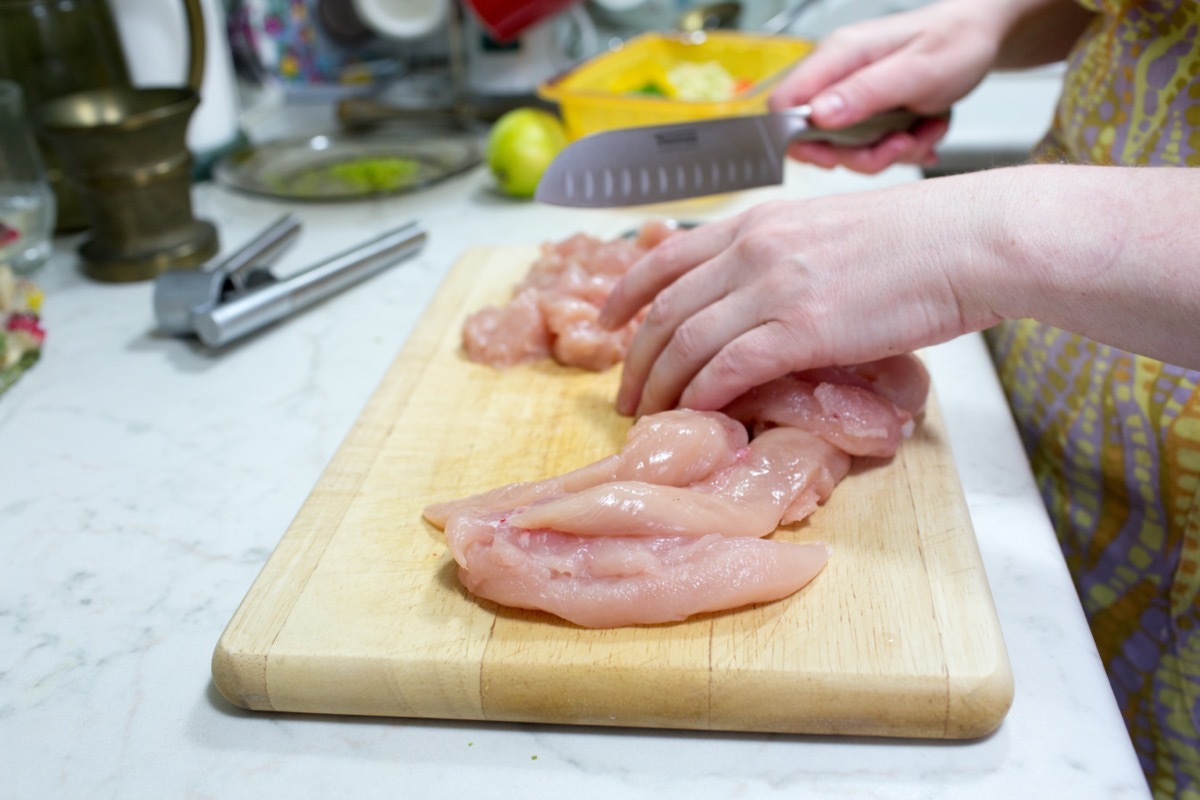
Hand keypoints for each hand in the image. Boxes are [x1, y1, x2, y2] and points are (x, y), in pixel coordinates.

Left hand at [600, 180, 1004, 416]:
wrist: (971, 239)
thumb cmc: (919, 240)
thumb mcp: (830, 231)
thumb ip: (784, 258)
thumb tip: (759, 300)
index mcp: (757, 222)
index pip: (667, 255)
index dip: (626, 291)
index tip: (606, 320)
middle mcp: (753, 248)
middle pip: (666, 308)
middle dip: (635, 357)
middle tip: (622, 393)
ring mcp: (773, 286)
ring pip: (687, 342)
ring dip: (660, 385)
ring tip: (648, 416)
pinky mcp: (800, 327)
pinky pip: (727, 368)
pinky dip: (703, 395)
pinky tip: (696, 416)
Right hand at [769, 0, 1006, 172]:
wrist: (981, 36)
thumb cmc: (955, 42)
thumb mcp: (916, 71)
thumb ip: (865, 93)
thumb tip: (816, 115)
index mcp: (839, 56)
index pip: (785, 103)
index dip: (798, 137)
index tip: (835, 155)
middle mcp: (838, 76)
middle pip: (815, 138)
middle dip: (860, 153)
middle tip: (899, 143)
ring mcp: (851, 95)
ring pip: (845, 148)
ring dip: (887, 152)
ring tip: (921, 131)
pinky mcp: (867, 110)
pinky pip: (868, 146)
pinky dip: (897, 148)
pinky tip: (922, 129)